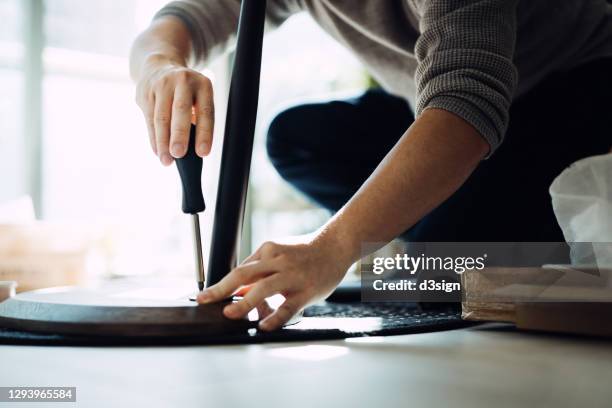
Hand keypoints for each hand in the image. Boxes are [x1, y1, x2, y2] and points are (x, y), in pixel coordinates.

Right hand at [134, 55, 213, 165]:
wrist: (160, 65)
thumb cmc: (187, 91)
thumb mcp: (199, 96)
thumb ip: (198, 118)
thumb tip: (193, 151)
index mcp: (202, 83)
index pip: (205, 111)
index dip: (204, 133)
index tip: (203, 153)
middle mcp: (182, 81)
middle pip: (180, 110)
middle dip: (179, 134)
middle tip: (179, 154)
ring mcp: (161, 85)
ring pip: (161, 117)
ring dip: (163, 142)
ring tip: (167, 161)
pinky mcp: (145, 92)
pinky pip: (149, 119)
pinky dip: (154, 138)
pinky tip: (158, 151)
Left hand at [197, 234, 352, 330]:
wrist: (336, 246)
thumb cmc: (305, 254)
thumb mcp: (279, 255)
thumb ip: (261, 272)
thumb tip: (240, 293)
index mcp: (268, 250)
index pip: (240, 269)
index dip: (221, 285)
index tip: (205, 296)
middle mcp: (277, 261)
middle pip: (244, 274)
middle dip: (221, 288)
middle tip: (204, 300)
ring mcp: (292, 276)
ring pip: (263, 289)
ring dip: (244, 302)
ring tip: (230, 314)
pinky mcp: (306, 291)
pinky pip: (287, 306)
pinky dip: (274, 317)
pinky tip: (263, 325)